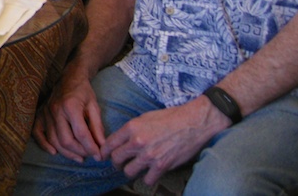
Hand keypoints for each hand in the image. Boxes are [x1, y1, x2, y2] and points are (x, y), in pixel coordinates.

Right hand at [31, 72, 105, 161]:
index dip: (91, 148)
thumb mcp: (94, 106)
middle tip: (90, 155)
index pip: (81, 133)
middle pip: (66, 140)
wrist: (69, 77)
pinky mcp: (40, 114)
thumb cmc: (83, 91)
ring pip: (53, 140)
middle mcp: (55, 110)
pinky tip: (54, 152)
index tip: (99, 156)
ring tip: (79, 157)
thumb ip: (98, 127)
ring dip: (67, 153)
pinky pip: (37, 133)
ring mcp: (45, 112)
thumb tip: (102, 147)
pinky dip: (44, 145)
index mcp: (71, 106)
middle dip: (80, 152)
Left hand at [101, 98, 227, 184]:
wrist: (192, 122)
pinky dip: (147, 178)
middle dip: (115, 162)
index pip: (109, 144)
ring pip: (128, 171)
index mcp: (131, 127)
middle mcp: (138, 142)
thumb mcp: (144, 118)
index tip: (104, 155)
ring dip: (130, 171)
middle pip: (116, 159)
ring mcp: (149, 155)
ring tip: (133, 168)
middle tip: (119, 163)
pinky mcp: (162, 165)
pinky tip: (150, 173)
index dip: (105, 151)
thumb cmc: (169, 117)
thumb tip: (121, 140)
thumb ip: (131, 130)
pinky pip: (147, 179)